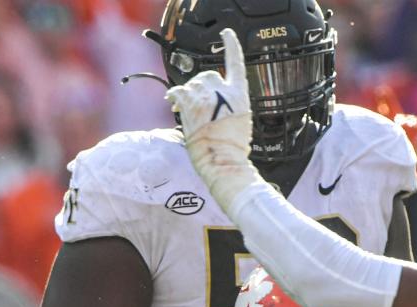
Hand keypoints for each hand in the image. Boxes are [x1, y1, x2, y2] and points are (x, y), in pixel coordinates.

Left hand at [164, 28, 257, 213]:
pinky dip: (174, 96)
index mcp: (240, 94)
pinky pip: (177, 92)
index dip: (231, 45)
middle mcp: (222, 91)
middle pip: (209, 74)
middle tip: (201, 102)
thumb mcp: (242, 121)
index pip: (236, 62)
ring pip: (192, 84)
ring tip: (188, 108)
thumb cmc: (234, 149)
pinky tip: (173, 101)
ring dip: (189, 94)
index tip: (227, 34)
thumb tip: (218, 100)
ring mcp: (204, 97)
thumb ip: (232, 103)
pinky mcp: (189, 105)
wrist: (222, 161)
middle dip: (203, 85)